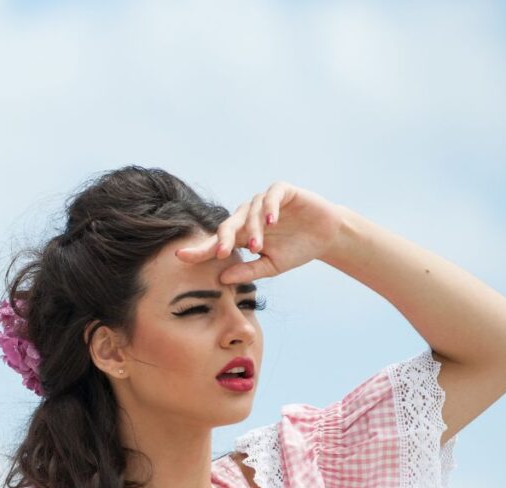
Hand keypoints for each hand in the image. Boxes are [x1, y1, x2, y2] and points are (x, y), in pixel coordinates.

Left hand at [175, 181, 345, 283]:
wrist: (325, 236)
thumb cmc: (295, 250)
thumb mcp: (271, 266)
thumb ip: (248, 270)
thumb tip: (222, 279)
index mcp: (241, 234)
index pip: (215, 242)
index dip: (199, 249)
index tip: (180, 257)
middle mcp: (249, 216)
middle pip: (228, 225)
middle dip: (222, 239)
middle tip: (219, 253)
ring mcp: (264, 202)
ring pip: (250, 212)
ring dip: (252, 229)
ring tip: (256, 246)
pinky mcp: (282, 191)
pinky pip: (271, 196)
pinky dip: (269, 207)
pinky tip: (270, 221)